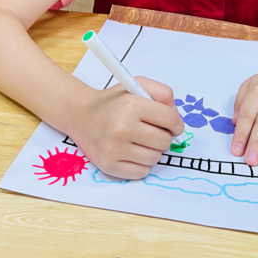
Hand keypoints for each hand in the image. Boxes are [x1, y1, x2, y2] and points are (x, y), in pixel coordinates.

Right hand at [69, 76, 185, 179]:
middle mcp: (122, 127)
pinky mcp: (109, 165)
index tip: (173, 126)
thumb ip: (162, 93)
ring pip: (155, 158)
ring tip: (139, 141)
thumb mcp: (136, 85)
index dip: (176, 124)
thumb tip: (176, 117)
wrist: (80, 115)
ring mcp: (114, 148)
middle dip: (162, 137)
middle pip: (165, 141)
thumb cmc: (113, 101)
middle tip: (151, 132)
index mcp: (132, 105)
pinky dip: (141, 164)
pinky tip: (131, 153)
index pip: (170, 120)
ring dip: (152, 151)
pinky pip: (142, 172)